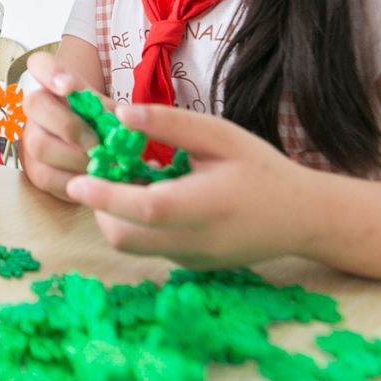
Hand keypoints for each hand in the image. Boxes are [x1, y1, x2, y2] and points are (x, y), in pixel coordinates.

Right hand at [19, 51, 108, 201]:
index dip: (50, 72)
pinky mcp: (34, 169)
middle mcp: (37, 107)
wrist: (96, 158)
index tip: (69, 87)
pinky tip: (92, 179)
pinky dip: (74, 180)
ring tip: (100, 165)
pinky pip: (46, 175)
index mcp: (56, 84)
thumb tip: (124, 123)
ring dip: (75, 157)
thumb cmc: (103, 128)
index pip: (40, 63)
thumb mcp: (111, 114)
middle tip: (97, 144)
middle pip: (35, 103)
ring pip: (39, 144)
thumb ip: (114, 114)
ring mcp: (30, 137)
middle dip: (70, 126)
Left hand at [65, 102, 322, 269]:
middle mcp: (196, 242)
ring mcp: (191, 260)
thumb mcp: (220, 136)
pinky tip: (153, 196)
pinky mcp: (189, 267)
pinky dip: (137, 223)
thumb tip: (120, 114)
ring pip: (131, 245)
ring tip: (129, 180)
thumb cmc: (261, 168)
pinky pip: (149, 247)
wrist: (302, 218)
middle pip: (125, 237)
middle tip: (101, 172)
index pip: (147, 208)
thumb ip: (171, 124)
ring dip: (115, 215)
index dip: (107, 196)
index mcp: (207, 205)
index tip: (77, 180)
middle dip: (101, 205)